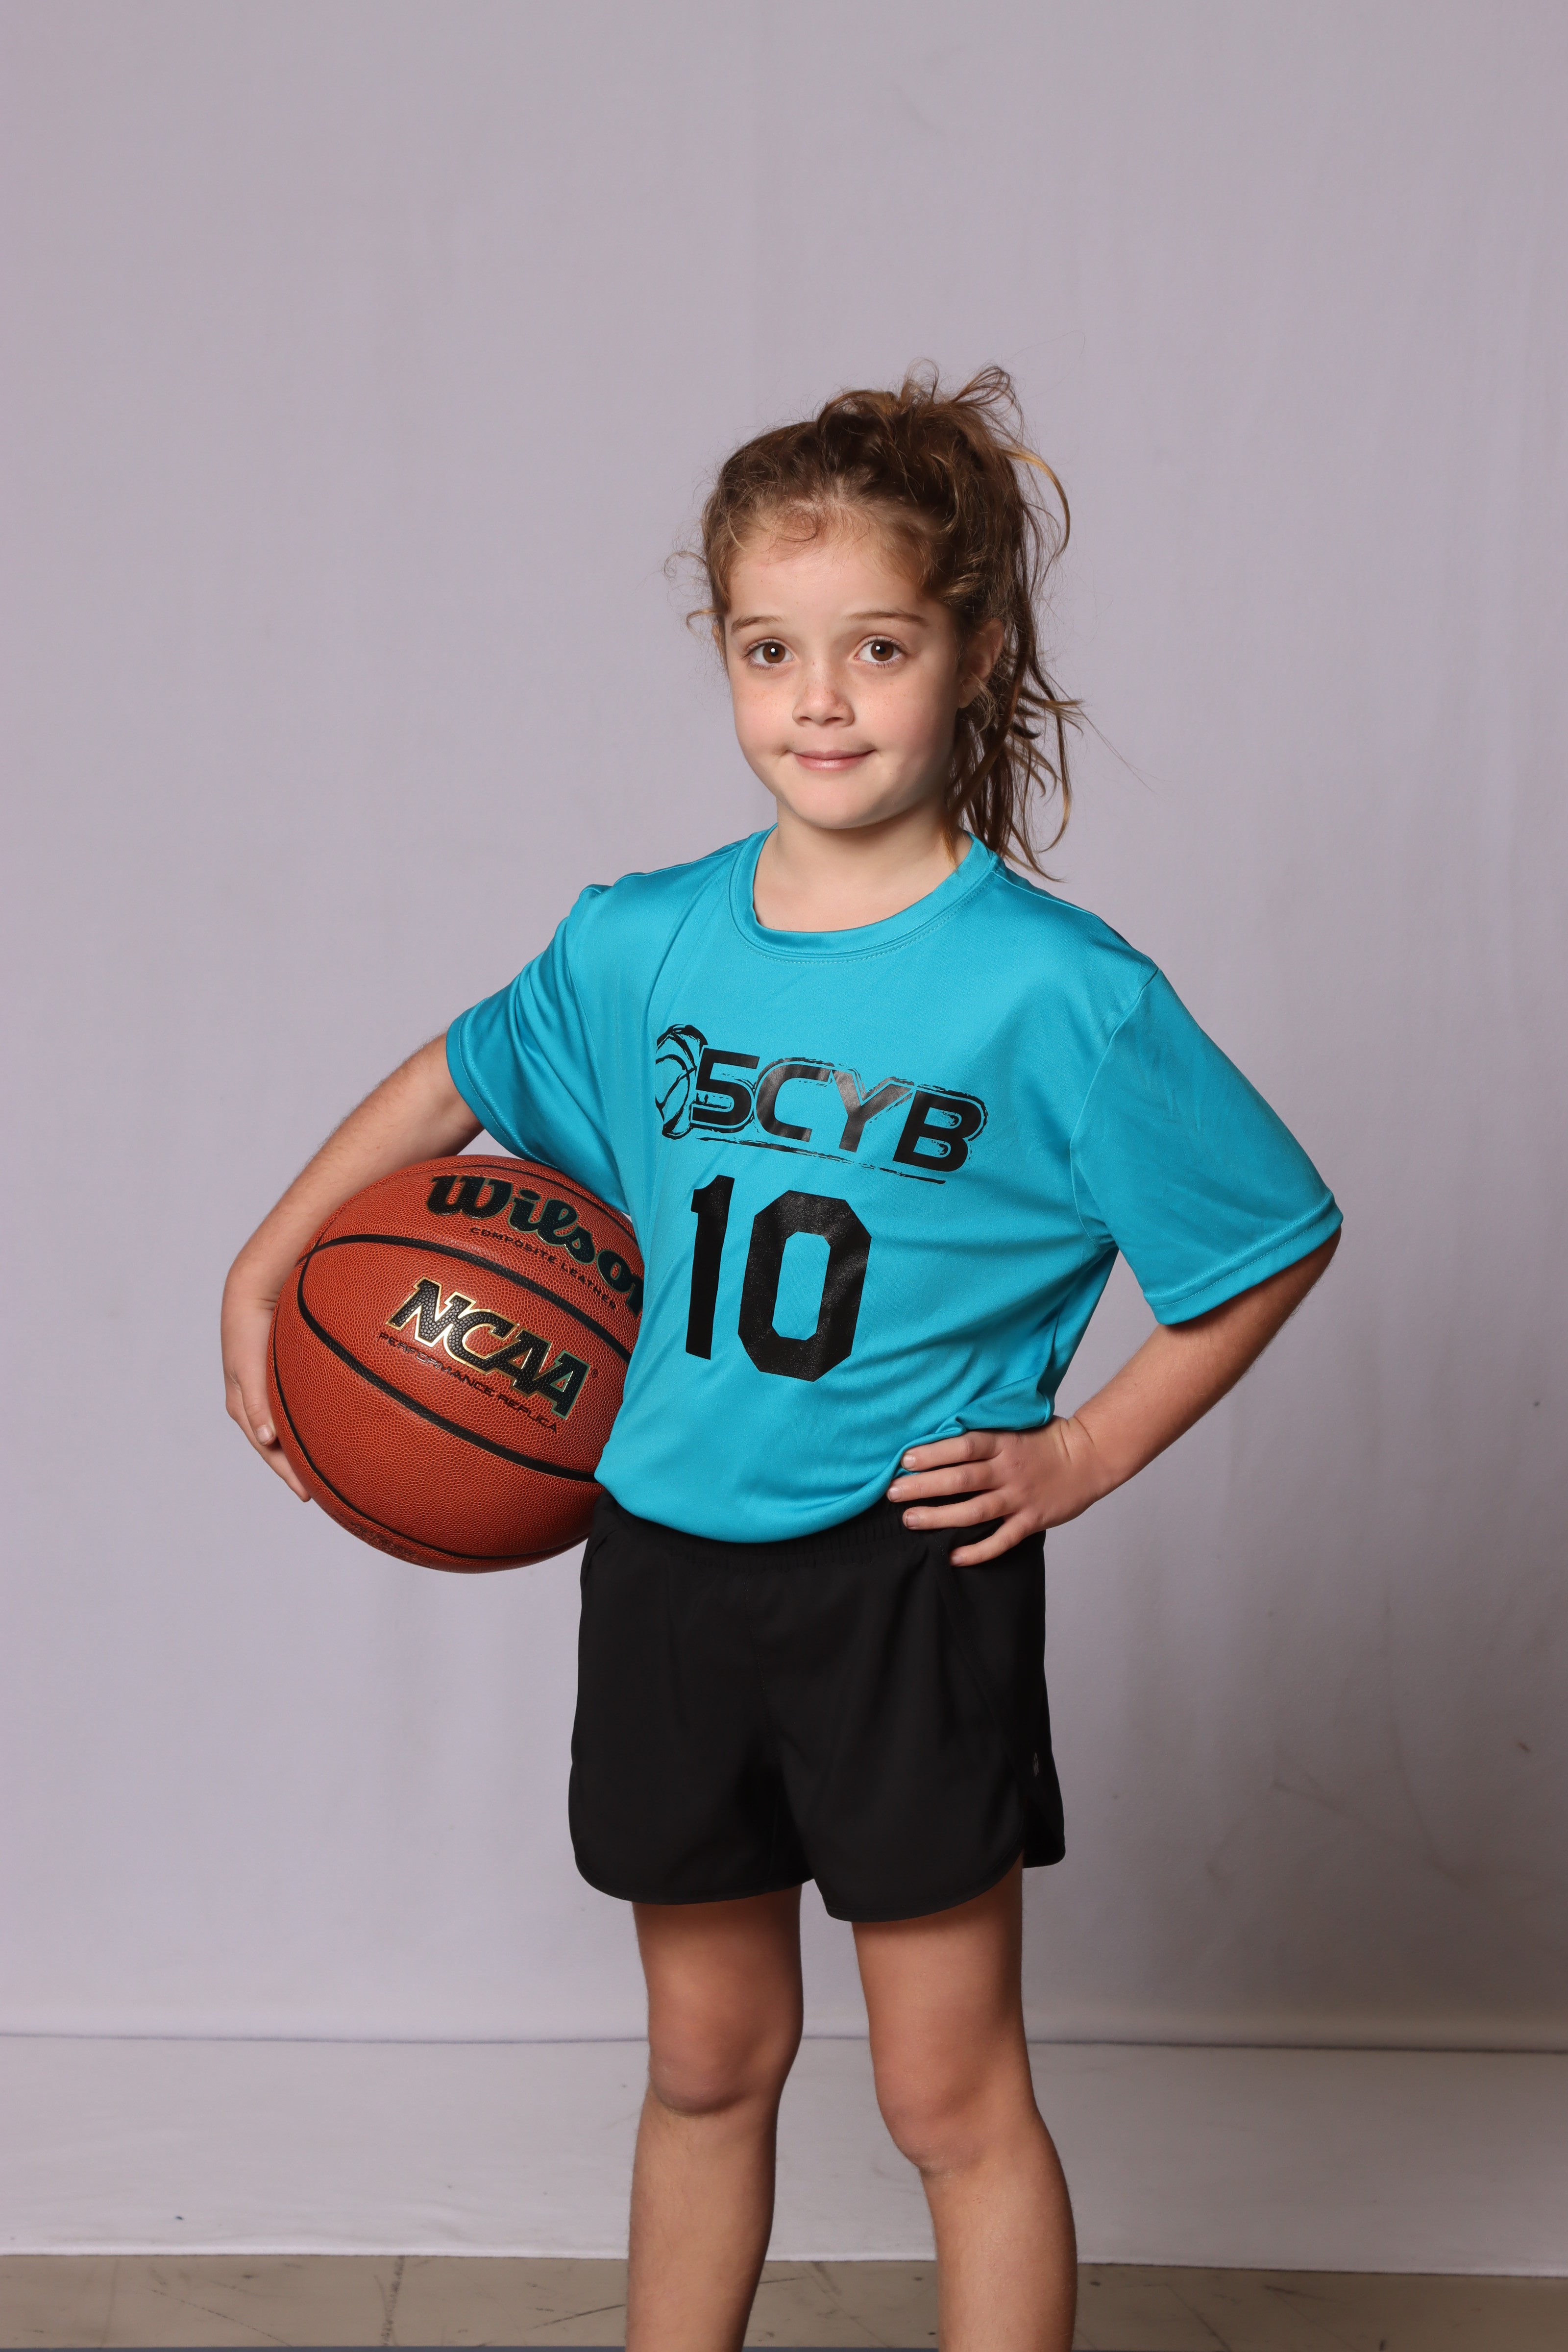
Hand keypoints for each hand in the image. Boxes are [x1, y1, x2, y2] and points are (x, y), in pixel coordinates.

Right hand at [222, 1275, 309, 1499]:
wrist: (253, 1292)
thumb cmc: (249, 1330)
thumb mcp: (249, 1368)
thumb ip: (257, 1402)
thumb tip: (266, 1440)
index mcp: (244, 1406)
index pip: (268, 1450)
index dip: (287, 1473)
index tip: (308, 1495)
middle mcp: (257, 1402)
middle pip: (279, 1444)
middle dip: (297, 1467)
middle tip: (324, 1492)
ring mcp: (268, 1389)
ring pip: (289, 1427)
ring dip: (304, 1447)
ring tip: (328, 1467)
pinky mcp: (281, 1375)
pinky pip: (296, 1407)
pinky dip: (308, 1423)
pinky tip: (327, 1429)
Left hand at [887, 1421, 1107, 1564]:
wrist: (1090, 1457)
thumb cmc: (1047, 1438)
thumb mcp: (1015, 1426)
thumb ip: (985, 1433)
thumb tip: (943, 1431)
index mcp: (1003, 1443)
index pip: (962, 1447)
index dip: (932, 1454)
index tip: (904, 1461)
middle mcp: (1009, 1471)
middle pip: (960, 1480)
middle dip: (923, 1487)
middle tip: (893, 1493)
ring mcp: (1020, 1498)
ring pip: (974, 1511)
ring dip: (939, 1518)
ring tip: (910, 1521)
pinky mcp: (1032, 1521)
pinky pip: (1002, 1540)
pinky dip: (978, 1551)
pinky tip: (953, 1557)